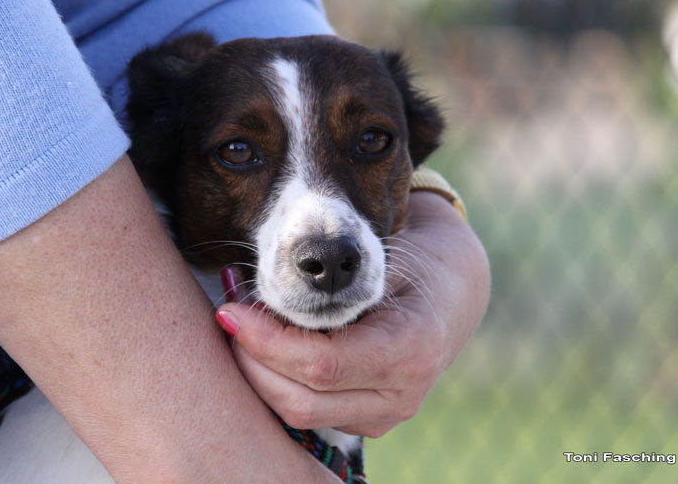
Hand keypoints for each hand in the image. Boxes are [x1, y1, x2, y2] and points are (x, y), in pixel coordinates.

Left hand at [216, 191, 489, 436]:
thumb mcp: (380, 256)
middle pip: (302, 399)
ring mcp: (386, 415)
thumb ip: (332, 279)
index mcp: (410, 350)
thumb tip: (266, 288)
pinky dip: (277, 384)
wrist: (451, 292)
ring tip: (239, 331)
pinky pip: (309, 412)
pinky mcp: (370, 421)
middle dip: (252, 362)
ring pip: (300, 414)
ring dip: (258, 376)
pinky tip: (263, 349)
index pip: (321, 364)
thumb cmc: (412, 262)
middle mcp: (401, 395)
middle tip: (226, 318)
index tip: (230, 311)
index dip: (266, 342)